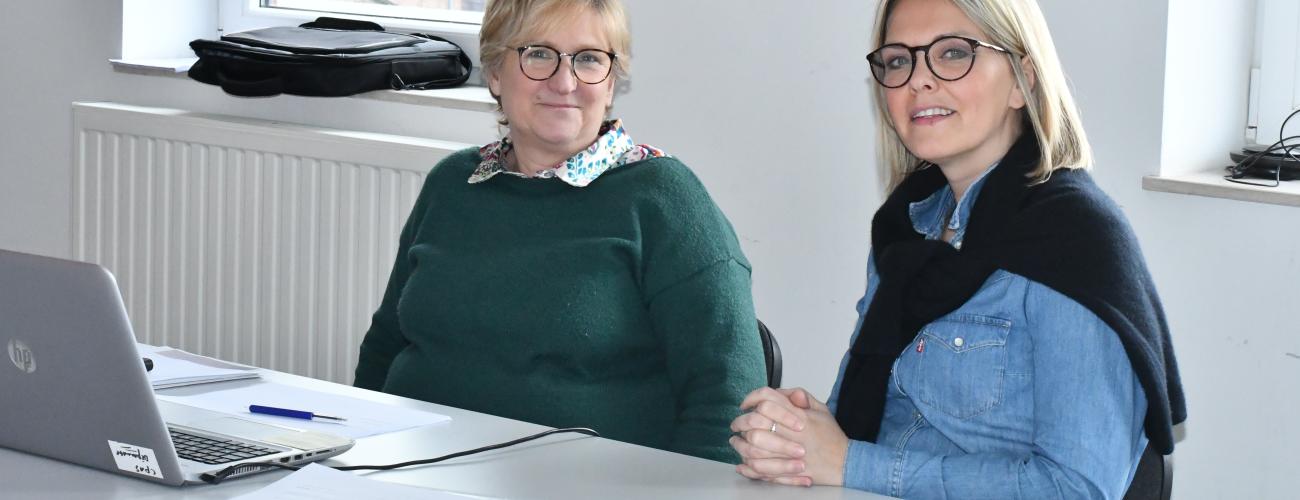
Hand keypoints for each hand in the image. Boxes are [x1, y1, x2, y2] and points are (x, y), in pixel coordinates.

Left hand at [730, 387, 847, 486]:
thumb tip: (780, 392)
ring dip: (741, 444)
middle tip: (735, 424)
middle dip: (741, 421)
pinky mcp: (790, 472)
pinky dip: (749, 467)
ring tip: (736, 442)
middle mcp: (794, 434)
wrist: (847, 463)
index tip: (745, 404)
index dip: (752, 398)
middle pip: (757, 422)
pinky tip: (743, 463)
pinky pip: (763, 470)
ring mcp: (791, 454)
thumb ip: (800, 397)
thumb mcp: (821, 409)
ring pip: (755, 447)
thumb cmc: (832, 436)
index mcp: (800, 416)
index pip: (768, 400)